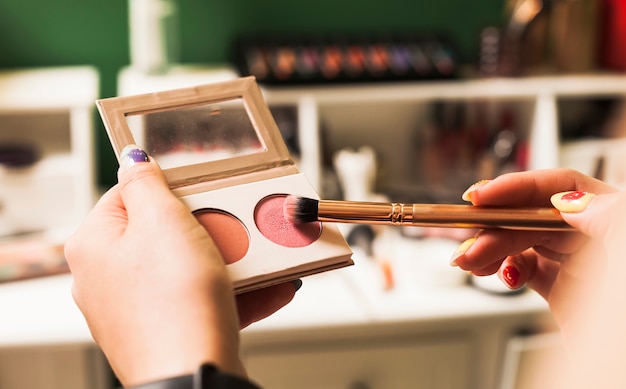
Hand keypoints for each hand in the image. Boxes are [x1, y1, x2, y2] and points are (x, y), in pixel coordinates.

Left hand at [65, 146, 295, 385]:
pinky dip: (232, 293)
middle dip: (207, 227)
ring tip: (264, 257)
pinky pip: (199, 301)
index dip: (170, 187)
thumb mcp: (163, 222)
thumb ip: (146, 183)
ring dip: (229, 261)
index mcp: (93, 245)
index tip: (202, 187)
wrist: (194, 373)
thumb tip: (132, 160)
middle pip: (161, 233)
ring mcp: (135, 308)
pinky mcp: (164, 331)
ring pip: (185, 269)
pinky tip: (270, 288)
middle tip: (234, 222)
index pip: (128, 195)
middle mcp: (105, 278)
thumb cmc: (174, 303)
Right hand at [451, 169, 617, 327]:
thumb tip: (571, 201)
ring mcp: (577, 263)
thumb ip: (610, 218)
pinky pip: (526, 268)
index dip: (520, 187)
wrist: (625, 366)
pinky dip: (506, 269)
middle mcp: (594, 236)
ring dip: (490, 248)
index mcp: (614, 219)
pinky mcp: (562, 288)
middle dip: (495, 229)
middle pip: (532, 217)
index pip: (563, 188)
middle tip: (469, 247)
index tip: (485, 196)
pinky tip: (503, 277)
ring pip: (522, 242)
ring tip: (469, 262)